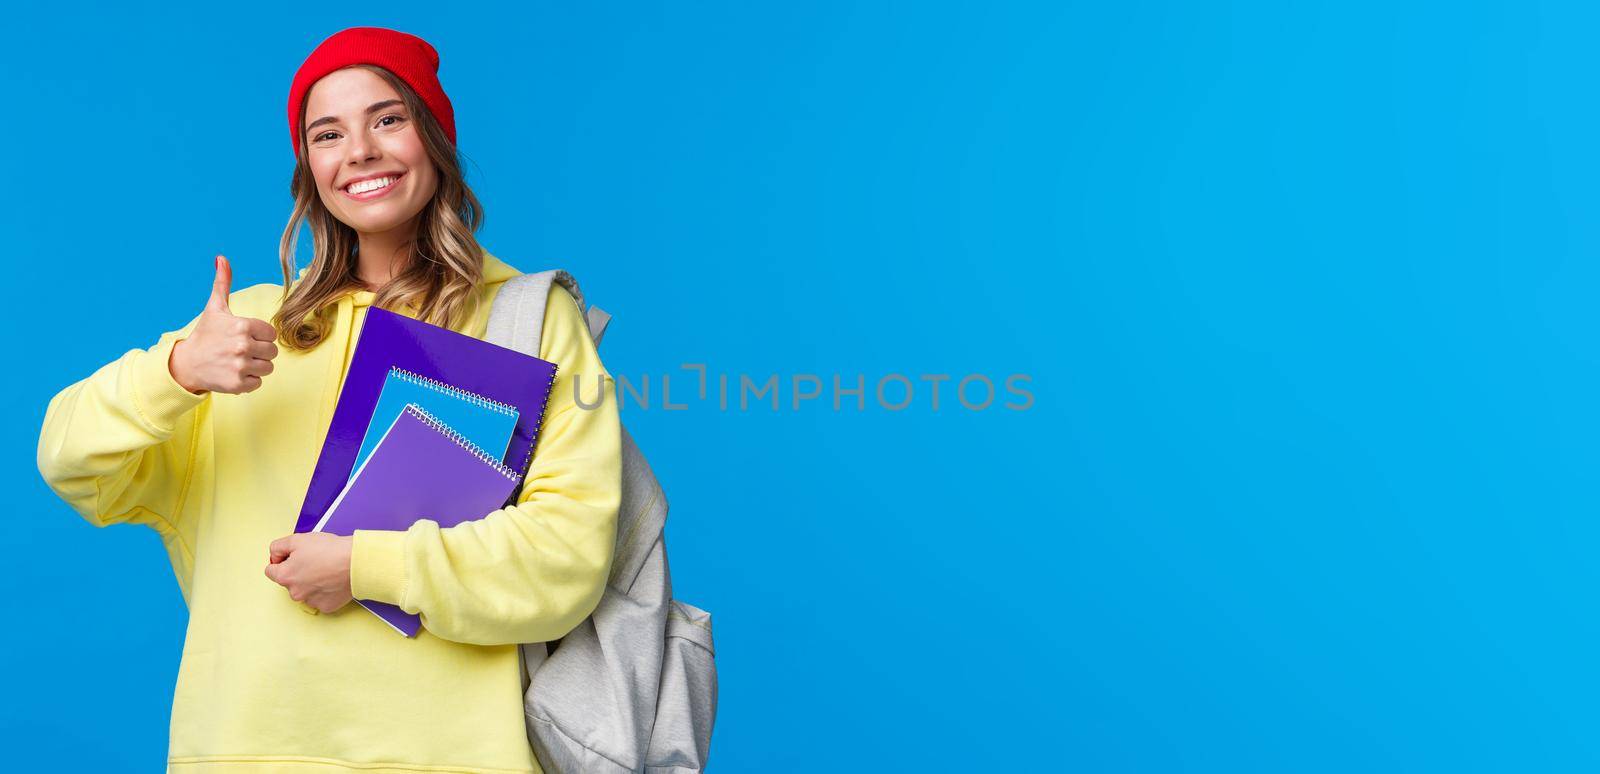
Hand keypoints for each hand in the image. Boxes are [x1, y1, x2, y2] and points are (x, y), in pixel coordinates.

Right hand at [169, 255, 278, 394]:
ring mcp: (240, 366)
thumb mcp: (214, 308)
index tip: (244, 337)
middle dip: (259, 352)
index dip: (260, 336)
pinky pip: (258, 383)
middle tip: (239, 351)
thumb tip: (221, 258)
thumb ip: (222, 283)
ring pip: (268, 368)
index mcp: (243, 326)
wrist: (186, 364)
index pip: (271, 334)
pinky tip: (233, 373)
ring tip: (237, 362)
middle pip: (272, 352)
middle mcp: (243, 346)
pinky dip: (248, 381)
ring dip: (255, 367)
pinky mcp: (237, 384)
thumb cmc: (205, 334)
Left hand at [264, 532, 353, 613]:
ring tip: (326, 569)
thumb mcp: (298, 539)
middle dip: (298, 571)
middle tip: (314, 560)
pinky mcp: (326, 606)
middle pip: (289, 581)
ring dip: (311, 582)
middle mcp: (295, 593)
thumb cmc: (330, 550)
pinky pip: (320, 598)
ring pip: (304, 590)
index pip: (270, 570)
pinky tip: (333, 580)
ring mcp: (311, 601)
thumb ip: (278, 546)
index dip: (281, 560)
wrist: (356, 562)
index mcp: (285, 576)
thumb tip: (275, 555)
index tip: (294, 556)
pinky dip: (324, 591)